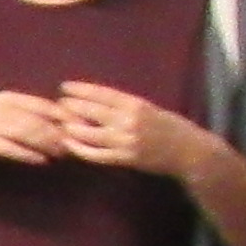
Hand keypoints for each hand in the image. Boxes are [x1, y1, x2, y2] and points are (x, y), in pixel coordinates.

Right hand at [0, 87, 75, 175]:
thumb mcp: (9, 118)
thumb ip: (33, 118)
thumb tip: (67, 124)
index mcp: (9, 98)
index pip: (43, 104)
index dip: (64, 115)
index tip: (81, 127)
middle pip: (36, 120)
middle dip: (56, 134)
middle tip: (72, 146)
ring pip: (24, 133)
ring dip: (44, 144)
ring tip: (59, 154)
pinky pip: (8, 148)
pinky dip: (27, 154)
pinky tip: (41, 161)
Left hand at [50, 81, 193, 173]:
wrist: (189, 151)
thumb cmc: (169, 127)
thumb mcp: (150, 109)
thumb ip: (126, 106)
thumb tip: (98, 102)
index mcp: (136, 104)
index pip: (103, 94)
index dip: (81, 90)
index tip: (65, 87)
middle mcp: (129, 120)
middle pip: (93, 112)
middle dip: (72, 108)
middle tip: (57, 105)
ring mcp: (127, 140)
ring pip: (91, 134)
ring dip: (72, 128)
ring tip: (59, 124)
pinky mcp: (126, 158)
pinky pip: (97, 154)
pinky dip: (81, 149)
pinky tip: (70, 145)